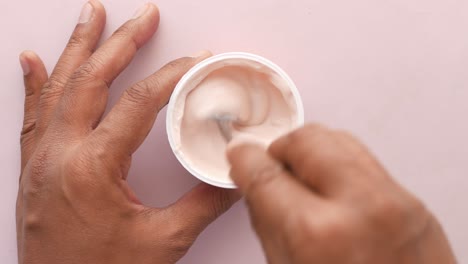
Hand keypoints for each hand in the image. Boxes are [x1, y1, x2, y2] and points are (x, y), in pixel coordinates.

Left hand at [17, 2, 237, 263]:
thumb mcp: (162, 242)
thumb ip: (203, 204)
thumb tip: (233, 176)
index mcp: (93, 167)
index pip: (140, 102)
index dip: (172, 75)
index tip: (195, 61)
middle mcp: (60, 154)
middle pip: (93, 79)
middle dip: (122, 41)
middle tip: (143, 16)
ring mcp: (41, 158)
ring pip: (59, 86)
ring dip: (78, 46)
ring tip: (92, 15)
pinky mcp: (34, 167)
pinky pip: (32, 113)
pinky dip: (34, 81)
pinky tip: (33, 59)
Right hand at [228, 125, 455, 263]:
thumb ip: (267, 223)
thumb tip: (256, 185)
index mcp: (318, 234)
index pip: (266, 172)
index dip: (245, 159)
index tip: (240, 156)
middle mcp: (360, 208)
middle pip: (306, 139)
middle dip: (280, 147)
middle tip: (272, 164)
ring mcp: (394, 201)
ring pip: (339, 138)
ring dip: (311, 151)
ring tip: (301, 175)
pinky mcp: (413, 202)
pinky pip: (365, 160)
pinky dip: (338, 164)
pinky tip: (330, 186)